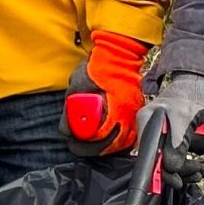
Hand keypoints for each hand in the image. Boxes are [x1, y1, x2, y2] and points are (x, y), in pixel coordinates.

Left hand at [61, 31, 150, 156]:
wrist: (118, 54)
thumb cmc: (98, 67)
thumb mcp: (77, 87)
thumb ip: (71, 111)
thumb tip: (67, 130)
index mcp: (116, 108)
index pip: (100, 138)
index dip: (85, 146)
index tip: (73, 144)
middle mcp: (129, 114)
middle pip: (113, 145)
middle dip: (94, 150)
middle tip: (79, 147)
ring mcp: (135, 114)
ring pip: (123, 142)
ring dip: (106, 146)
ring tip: (90, 144)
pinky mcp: (136, 112)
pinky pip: (129, 134)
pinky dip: (116, 139)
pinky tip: (105, 138)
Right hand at [137, 71, 203, 169]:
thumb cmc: (193, 94)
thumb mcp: (185, 117)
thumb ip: (177, 142)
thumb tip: (171, 167)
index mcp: (147, 122)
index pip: (149, 155)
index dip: (162, 172)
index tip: (178, 181)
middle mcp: (150, 128)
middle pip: (160, 160)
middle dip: (180, 171)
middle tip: (200, 172)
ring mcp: (161, 134)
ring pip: (170, 161)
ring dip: (186, 171)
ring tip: (202, 171)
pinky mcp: (172, 138)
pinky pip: (177, 157)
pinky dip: (188, 165)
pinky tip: (199, 167)